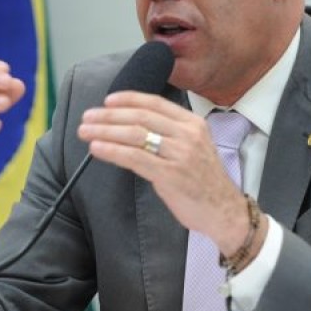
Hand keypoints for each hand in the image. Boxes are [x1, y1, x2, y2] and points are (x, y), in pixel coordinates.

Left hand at [77, 92, 256, 257]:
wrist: (224, 211)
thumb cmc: (205, 182)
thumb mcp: (194, 148)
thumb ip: (169, 136)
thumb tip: (132, 129)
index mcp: (193, 124)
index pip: (155, 103)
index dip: (128, 99)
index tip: (107, 101)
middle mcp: (187, 134)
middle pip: (140, 117)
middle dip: (109, 115)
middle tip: (87, 116)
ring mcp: (179, 154)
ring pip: (135, 134)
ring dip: (105, 131)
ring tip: (85, 131)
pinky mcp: (170, 174)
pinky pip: (134, 158)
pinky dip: (112, 151)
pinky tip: (97, 148)